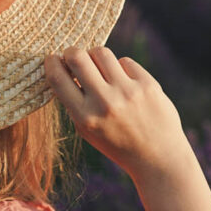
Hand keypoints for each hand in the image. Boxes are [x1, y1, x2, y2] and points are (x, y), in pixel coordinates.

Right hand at [43, 45, 187, 178]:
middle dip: (71, 52)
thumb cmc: (117, 143)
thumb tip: (62, 68)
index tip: (52, 59)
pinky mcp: (148, 85)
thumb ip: (74, 103)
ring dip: (95, 57)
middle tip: (74, 57)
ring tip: (100, 68)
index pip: (58, 78)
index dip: (51, 63)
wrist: (158, 158)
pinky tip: (125, 82)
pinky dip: (120, 68)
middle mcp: (105, 102)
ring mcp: (128, 92)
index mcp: (85, 117)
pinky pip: (125, 61)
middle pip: (78, 57)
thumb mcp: (87, 131)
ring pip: (101, 52)